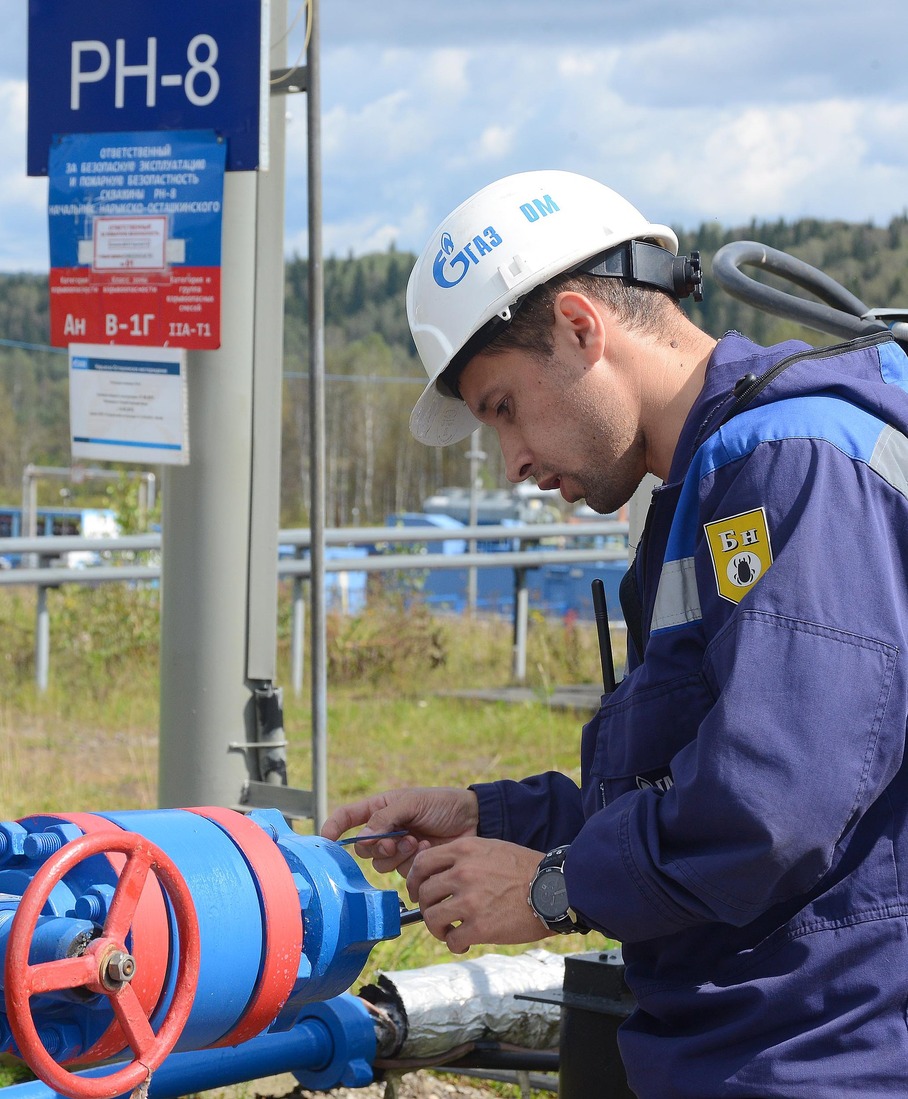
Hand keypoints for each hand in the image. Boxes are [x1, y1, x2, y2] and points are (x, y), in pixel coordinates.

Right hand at [321, 786, 479, 875]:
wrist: (474, 821)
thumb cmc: (443, 804)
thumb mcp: (412, 802)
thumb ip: (386, 818)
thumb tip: (363, 839)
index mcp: (381, 808)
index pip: (349, 817)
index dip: (334, 827)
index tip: (326, 838)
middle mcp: (386, 830)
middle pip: (363, 848)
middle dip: (378, 846)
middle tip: (397, 839)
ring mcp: (398, 849)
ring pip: (380, 863)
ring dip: (397, 854)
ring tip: (417, 841)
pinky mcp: (413, 865)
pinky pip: (400, 872)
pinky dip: (412, 862)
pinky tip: (427, 849)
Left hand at [406, 837, 553, 953]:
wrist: (553, 889)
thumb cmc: (524, 869)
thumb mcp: (490, 849)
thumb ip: (463, 858)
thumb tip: (437, 874)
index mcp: (464, 850)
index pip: (422, 864)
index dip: (414, 880)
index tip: (417, 892)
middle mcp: (463, 873)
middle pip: (424, 892)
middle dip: (426, 907)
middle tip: (436, 915)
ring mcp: (470, 900)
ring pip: (432, 917)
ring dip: (437, 928)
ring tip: (449, 931)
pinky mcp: (480, 926)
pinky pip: (451, 939)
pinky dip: (454, 943)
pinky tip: (464, 941)